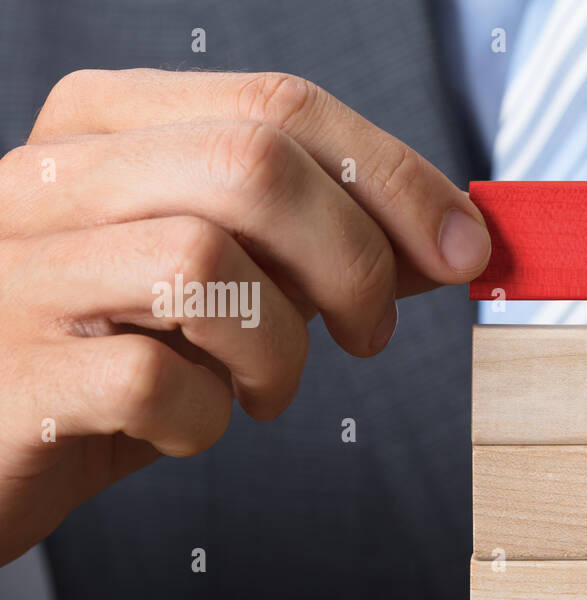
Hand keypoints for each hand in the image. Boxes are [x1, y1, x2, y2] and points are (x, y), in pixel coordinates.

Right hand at [0, 70, 491, 565]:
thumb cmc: (121, 349)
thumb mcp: (224, 279)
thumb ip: (315, 244)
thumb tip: (450, 238)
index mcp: (108, 127)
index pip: (280, 106)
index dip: (395, 177)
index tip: (464, 247)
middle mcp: (51, 178)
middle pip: (252, 166)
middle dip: (352, 259)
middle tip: (368, 333)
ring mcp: (20, 274)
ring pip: (206, 264)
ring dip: (278, 349)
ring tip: (264, 387)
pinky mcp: (13, 377)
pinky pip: (152, 382)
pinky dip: (205, 420)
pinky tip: (188, 427)